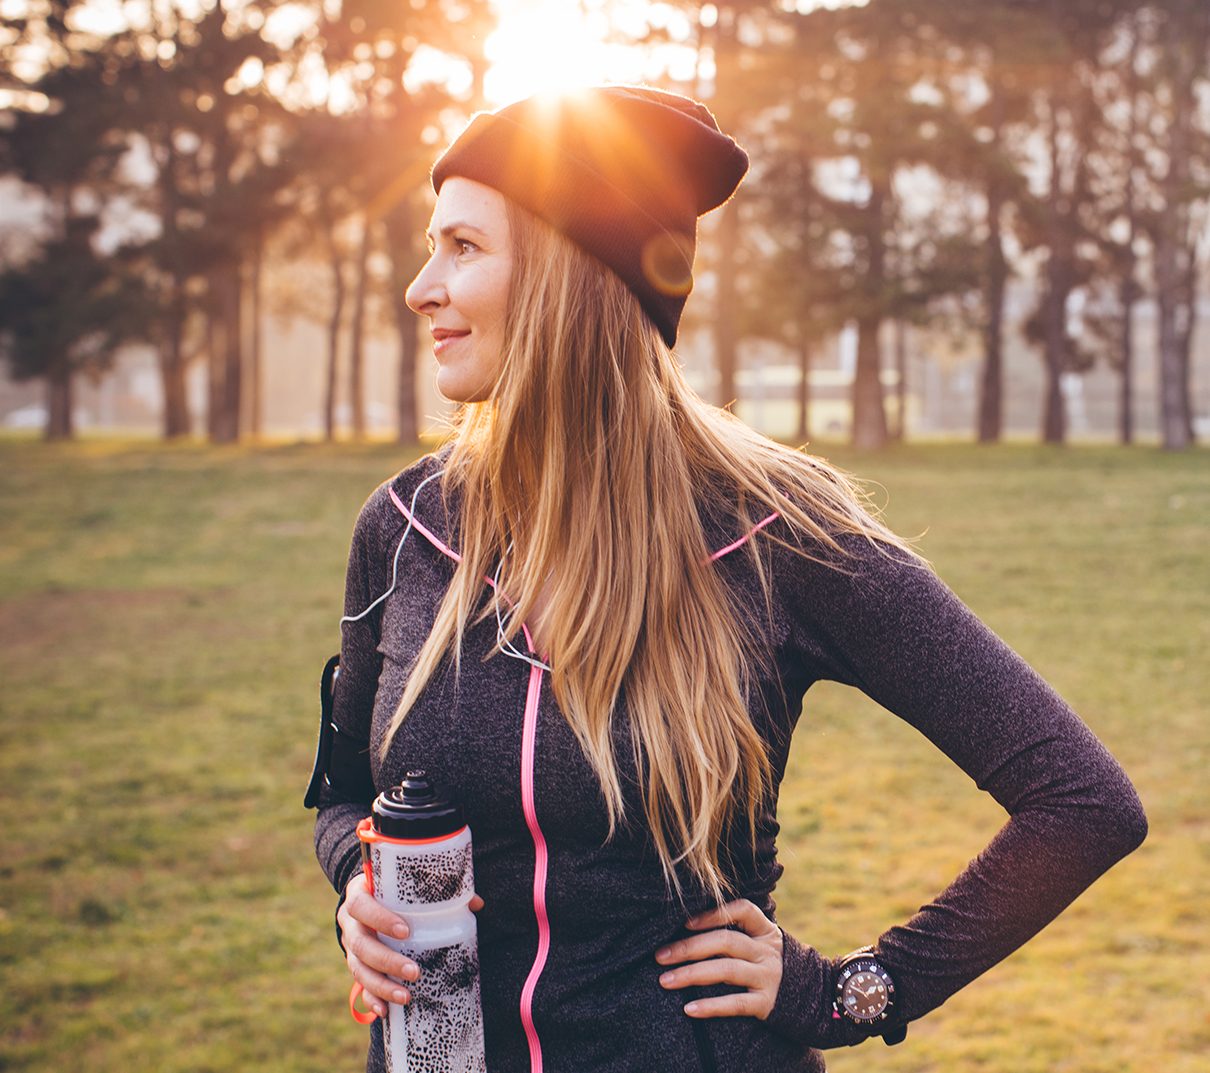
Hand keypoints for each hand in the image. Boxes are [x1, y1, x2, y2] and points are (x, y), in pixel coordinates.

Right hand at [339, 872, 485, 1017]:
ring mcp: (349, 947)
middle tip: (415, 972)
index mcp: (359, 895)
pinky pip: (358, 987)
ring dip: (382, 985)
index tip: (405, 931)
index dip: (379, 919)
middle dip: (387, 961)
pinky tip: (386, 1011)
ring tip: (406, 996)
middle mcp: (350, 924)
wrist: (367, 903)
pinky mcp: (355, 966)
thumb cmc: (393, 894)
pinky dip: (372, 1000)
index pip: (361, 905)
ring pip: (359, 969)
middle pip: (360, 944)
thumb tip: (477, 904)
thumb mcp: (406, 887)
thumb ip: (439, 893)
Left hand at [654, 899, 783, 1019]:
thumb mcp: (763, 943)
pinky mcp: (767, 1003)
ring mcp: (768, 976)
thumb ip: (737, 933)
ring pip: (726, 970)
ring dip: (691, 974)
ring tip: (665, 981)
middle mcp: (767, 950)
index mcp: (765, 930)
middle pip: (725, 941)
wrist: (816, 998)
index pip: (742, 910)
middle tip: (660, 956)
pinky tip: (689, 1009)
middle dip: (689, 947)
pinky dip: (711, 1006)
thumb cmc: (772, 965)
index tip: (684, 923)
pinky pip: (735, 1003)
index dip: (712, 914)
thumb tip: (687, 927)